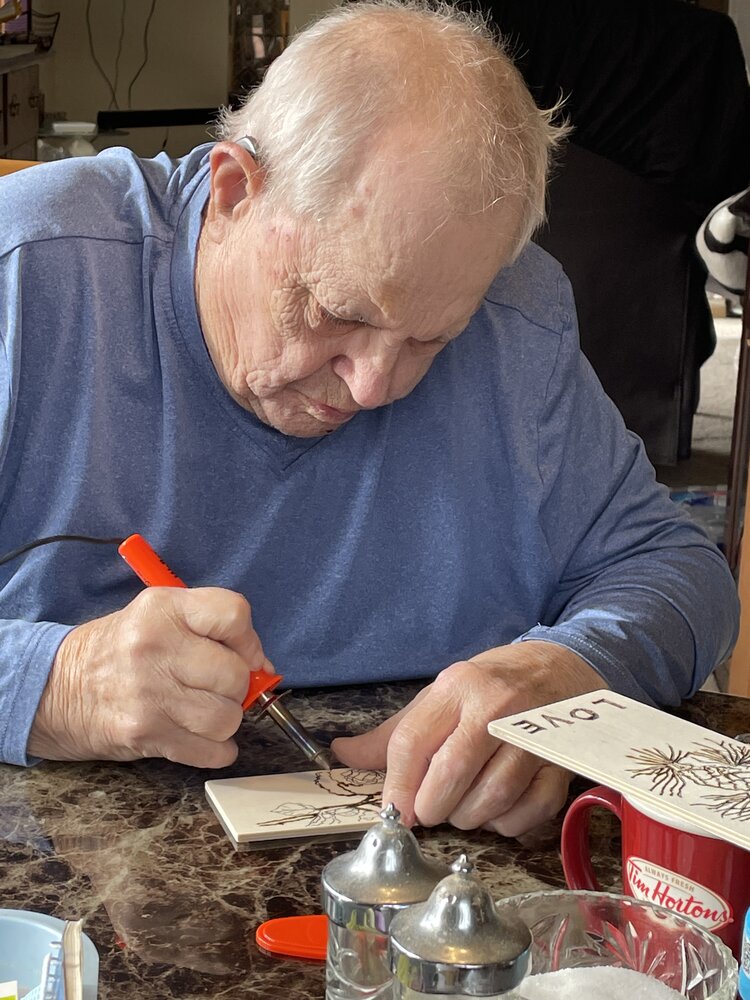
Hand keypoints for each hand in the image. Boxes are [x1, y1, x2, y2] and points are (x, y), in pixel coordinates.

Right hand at [27, 587, 273, 766]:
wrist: (56, 689)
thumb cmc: (119, 651)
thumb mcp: (157, 616)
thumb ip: (211, 630)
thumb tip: (263, 668)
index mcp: (163, 608)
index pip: (233, 614)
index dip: (248, 640)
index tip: (244, 655)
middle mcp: (156, 647)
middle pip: (234, 675)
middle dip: (235, 686)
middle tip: (213, 686)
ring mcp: (150, 694)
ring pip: (227, 717)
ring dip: (224, 720)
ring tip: (201, 710)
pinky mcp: (146, 734)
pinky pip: (211, 751)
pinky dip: (216, 750)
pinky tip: (199, 736)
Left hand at [332, 641, 603, 836]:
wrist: (560, 667)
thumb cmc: (490, 687)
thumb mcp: (439, 698)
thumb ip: (393, 734)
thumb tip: (341, 754)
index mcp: (456, 687)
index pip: (412, 742)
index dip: (397, 786)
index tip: (395, 810)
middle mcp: (495, 707)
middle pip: (451, 775)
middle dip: (432, 807)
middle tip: (431, 809)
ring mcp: (532, 734)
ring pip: (491, 798)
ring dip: (470, 817)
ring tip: (464, 807)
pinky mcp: (561, 759)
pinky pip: (530, 810)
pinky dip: (508, 823)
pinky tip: (499, 810)